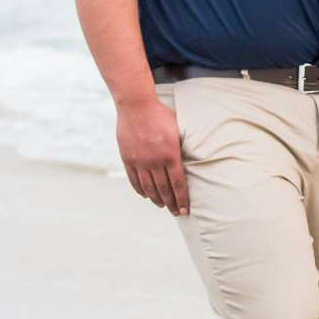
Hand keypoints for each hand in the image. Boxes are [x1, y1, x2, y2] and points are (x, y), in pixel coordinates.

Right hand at [116, 95, 188, 214]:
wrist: (136, 106)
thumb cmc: (161, 115)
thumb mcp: (178, 130)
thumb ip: (181, 147)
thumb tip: (189, 160)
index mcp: (170, 155)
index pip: (178, 184)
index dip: (182, 199)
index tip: (185, 210)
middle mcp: (155, 161)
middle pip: (164, 189)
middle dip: (171, 204)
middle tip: (176, 213)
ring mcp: (140, 161)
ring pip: (149, 188)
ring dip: (156, 199)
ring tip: (162, 206)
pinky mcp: (128, 159)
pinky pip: (134, 180)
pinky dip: (141, 190)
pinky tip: (146, 195)